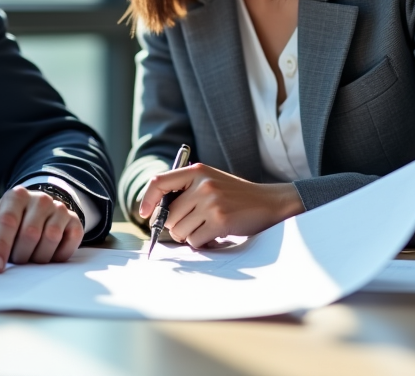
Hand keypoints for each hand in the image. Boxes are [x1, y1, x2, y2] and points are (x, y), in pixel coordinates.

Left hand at [0, 186, 82, 272]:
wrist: (39, 207)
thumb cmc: (12, 219)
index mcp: (16, 196)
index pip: (8, 223)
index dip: (1, 247)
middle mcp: (40, 199)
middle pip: (30, 234)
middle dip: (21, 255)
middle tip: (16, 261)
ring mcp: (59, 208)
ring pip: (50, 239)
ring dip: (38, 257)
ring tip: (31, 258)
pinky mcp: (75, 220)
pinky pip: (69, 243)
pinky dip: (58, 255)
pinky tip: (49, 255)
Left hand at [137, 163, 304, 247]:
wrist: (269, 202)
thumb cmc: (235, 196)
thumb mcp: (210, 181)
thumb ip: (186, 191)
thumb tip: (156, 215)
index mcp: (196, 170)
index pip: (159, 182)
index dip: (148, 200)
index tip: (145, 214)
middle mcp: (202, 184)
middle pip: (168, 216)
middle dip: (176, 227)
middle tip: (193, 225)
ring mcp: (211, 202)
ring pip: (180, 231)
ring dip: (190, 235)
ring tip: (207, 227)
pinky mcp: (220, 220)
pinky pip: (195, 241)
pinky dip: (202, 243)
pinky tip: (215, 234)